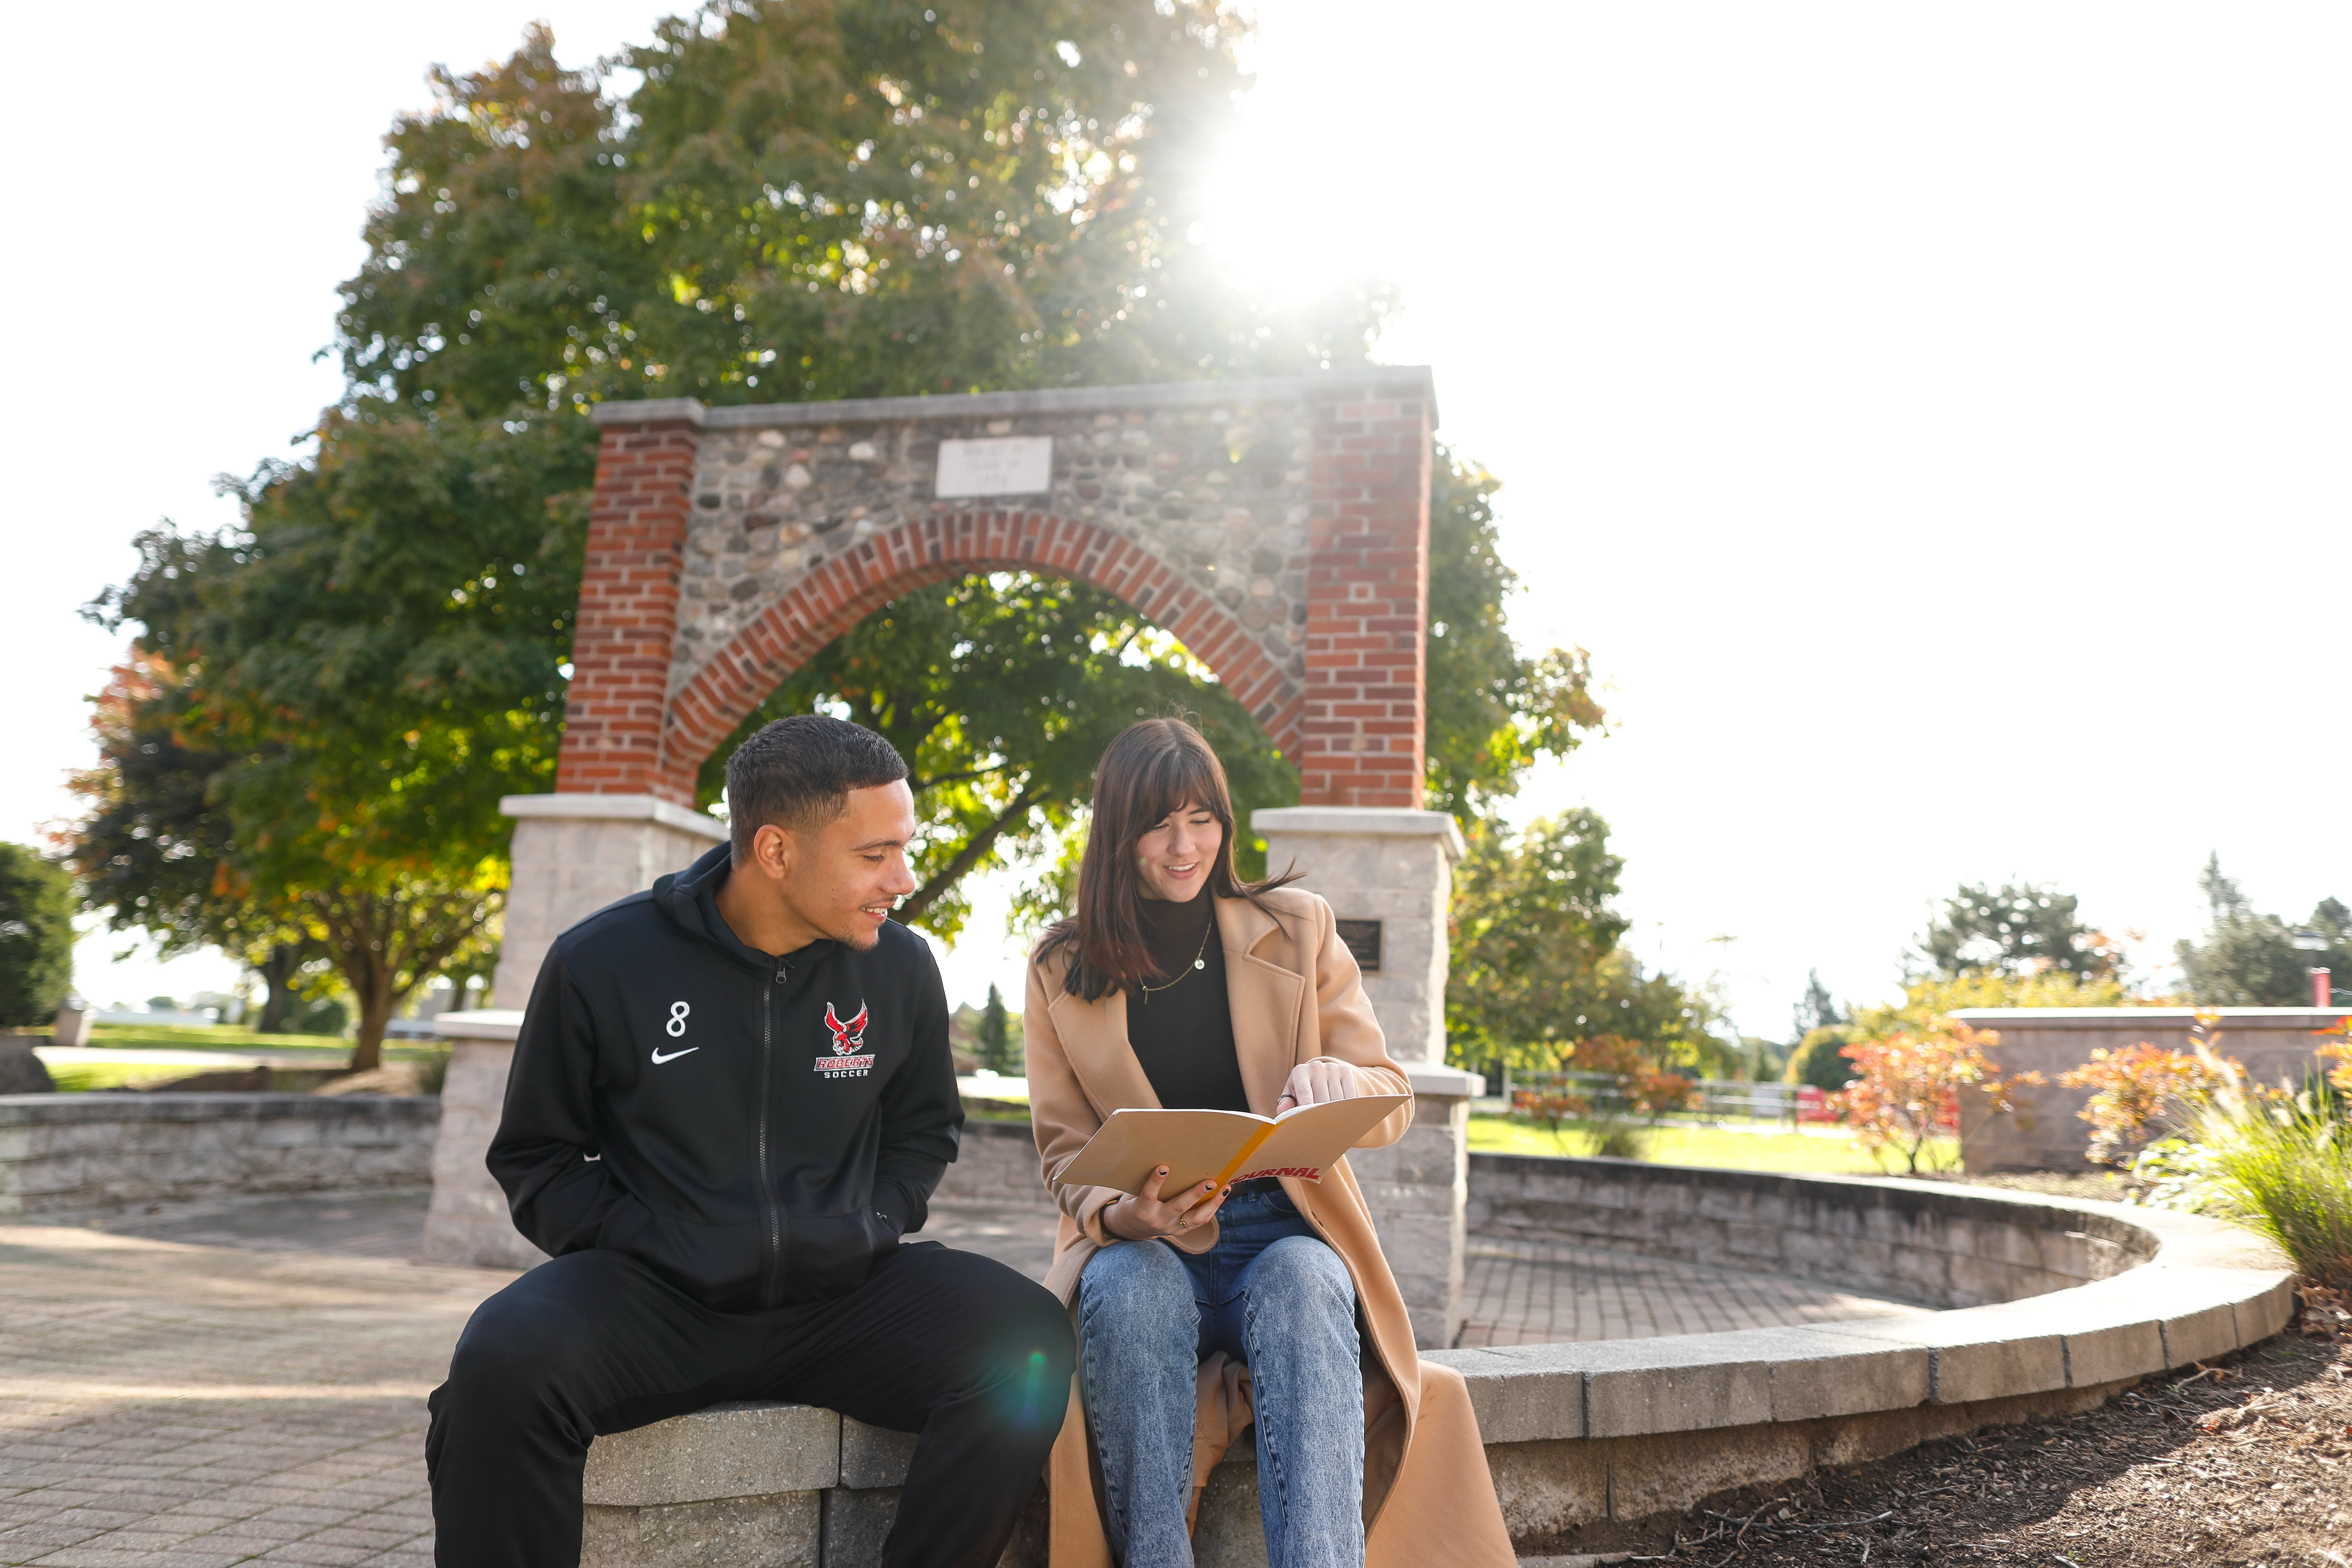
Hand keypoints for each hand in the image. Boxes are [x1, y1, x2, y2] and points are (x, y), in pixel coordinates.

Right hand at [1102, 1165, 1229, 1241]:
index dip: (1155, 1182)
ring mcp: (1171, 1228)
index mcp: (1143, 1210)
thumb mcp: (1136, 1192)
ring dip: (1212, 1203)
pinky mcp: (1181, 1231)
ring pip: (1195, 1218)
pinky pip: (1200, 1221)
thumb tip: (1167, 1156)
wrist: (1134, 1227)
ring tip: (1224, 1188)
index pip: (1149, 1195)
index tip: (1164, 1167)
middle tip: (1210, 1181)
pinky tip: (1221, 1195)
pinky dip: (1212, 1207)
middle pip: (1178, 1207)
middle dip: (1195, 1194)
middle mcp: (1158, 1220)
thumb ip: (1149, 1182)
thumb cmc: (1137, 1200)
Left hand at [1274, 1058, 1361, 1115]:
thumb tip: (1282, 1111)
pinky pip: (1349, 1095)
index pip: (1304, 1093)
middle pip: (1321, 1099)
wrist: (1321, 1072)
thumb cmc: (1303, 1087)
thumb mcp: (1292, 1092)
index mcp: (1300, 1072)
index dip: (1307, 1108)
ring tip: (1330, 1120)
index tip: (1310, 1121)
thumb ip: (1287, 1103)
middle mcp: (1316, 1067)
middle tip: (1321, 1127)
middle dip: (1321, 1114)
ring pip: (1336, 1099)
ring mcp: (1332, 1068)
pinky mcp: (1346, 1071)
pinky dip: (1346, 1107)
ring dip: (1334, 1112)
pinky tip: (1341, 1112)